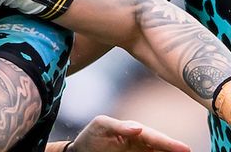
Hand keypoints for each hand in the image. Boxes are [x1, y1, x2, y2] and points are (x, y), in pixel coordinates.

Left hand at [70, 115, 190, 151]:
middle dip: (175, 149)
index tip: (185, 149)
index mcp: (134, 131)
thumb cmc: (92, 136)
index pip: (154, 137)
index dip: (169, 143)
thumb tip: (138, 127)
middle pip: (162, 146)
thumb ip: (118, 126)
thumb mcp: (101, 126)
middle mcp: (141, 142)